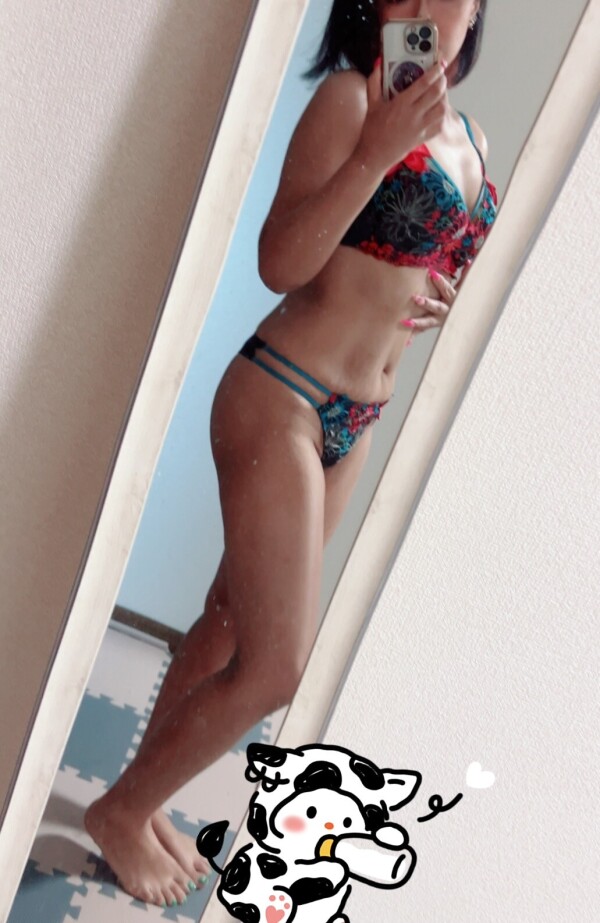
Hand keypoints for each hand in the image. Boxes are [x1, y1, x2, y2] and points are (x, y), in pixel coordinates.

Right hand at [356, 59, 448, 176]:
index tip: (440, 64)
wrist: (374, 156)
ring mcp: (420, 128)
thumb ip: (374, 83)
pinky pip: (440, 125)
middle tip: (441, 76)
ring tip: (440, 92)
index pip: (424, 84)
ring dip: (444, 98)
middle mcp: (413, 115)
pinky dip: (442, 115)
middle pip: (437, 93)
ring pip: (442, 109)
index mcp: (401, 104)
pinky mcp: (423, 138)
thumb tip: (379, 65)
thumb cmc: (372, 130)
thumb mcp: (371, 105)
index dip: (435, 71)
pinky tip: (437, 109)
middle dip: (442, 81)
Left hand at [403, 267, 464, 344]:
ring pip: (429, 321)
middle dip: (427, 303)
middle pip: (437, 307)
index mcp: (454, 299)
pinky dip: (414, 335)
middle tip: (415, 298)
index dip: (441, 282)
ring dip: (417, 322)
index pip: (448, 290)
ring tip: (405, 322)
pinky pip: (423, 331)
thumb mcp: (466, 288)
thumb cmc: (464, 300)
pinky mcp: (433, 326)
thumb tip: (470, 261)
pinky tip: (405, 342)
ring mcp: (440, 321)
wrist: (468, 321)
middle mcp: (447, 311)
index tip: (432, 274)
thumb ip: (466, 276)